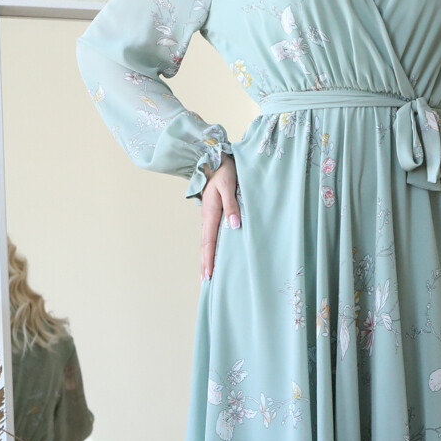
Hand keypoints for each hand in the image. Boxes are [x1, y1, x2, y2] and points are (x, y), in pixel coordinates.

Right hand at [200, 153, 239, 281]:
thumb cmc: (224, 171)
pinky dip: (209, 248)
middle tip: (206, 282)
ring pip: (207, 242)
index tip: (210, 275)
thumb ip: (232, 206)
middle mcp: (207, 217)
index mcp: (211, 213)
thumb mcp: (229, 186)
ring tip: (207, 273)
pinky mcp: (212, 213)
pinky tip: (212, 253)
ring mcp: (209, 216)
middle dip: (205, 264)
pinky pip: (210, 235)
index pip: (209, 242)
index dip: (209, 259)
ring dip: (206, 258)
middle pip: (205, 246)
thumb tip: (235, 226)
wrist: (214, 158)